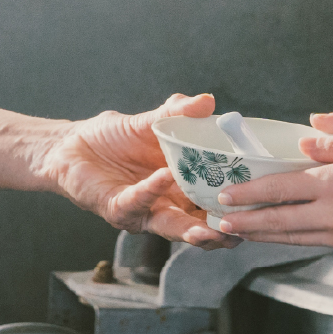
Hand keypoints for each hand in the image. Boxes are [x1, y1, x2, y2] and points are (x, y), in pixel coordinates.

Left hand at [40, 93, 227, 247]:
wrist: (70, 145)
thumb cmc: (113, 138)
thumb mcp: (151, 121)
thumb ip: (178, 112)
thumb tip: (207, 100)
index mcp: (182, 188)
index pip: (216, 204)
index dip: (238, 208)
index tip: (262, 203)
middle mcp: (166, 206)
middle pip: (202, 228)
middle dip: (222, 233)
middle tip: (243, 229)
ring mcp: (143, 211)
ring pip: (174, 228)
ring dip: (194, 229)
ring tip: (212, 225)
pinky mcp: (117, 208)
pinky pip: (138, 202)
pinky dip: (152, 190)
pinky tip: (165, 176)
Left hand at [213, 128, 332, 260]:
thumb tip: (305, 140)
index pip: (280, 188)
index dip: (250, 192)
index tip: (226, 194)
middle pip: (278, 221)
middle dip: (246, 221)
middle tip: (220, 221)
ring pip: (293, 238)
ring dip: (264, 235)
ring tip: (242, 232)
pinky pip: (318, 243)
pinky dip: (295, 240)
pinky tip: (288, 235)